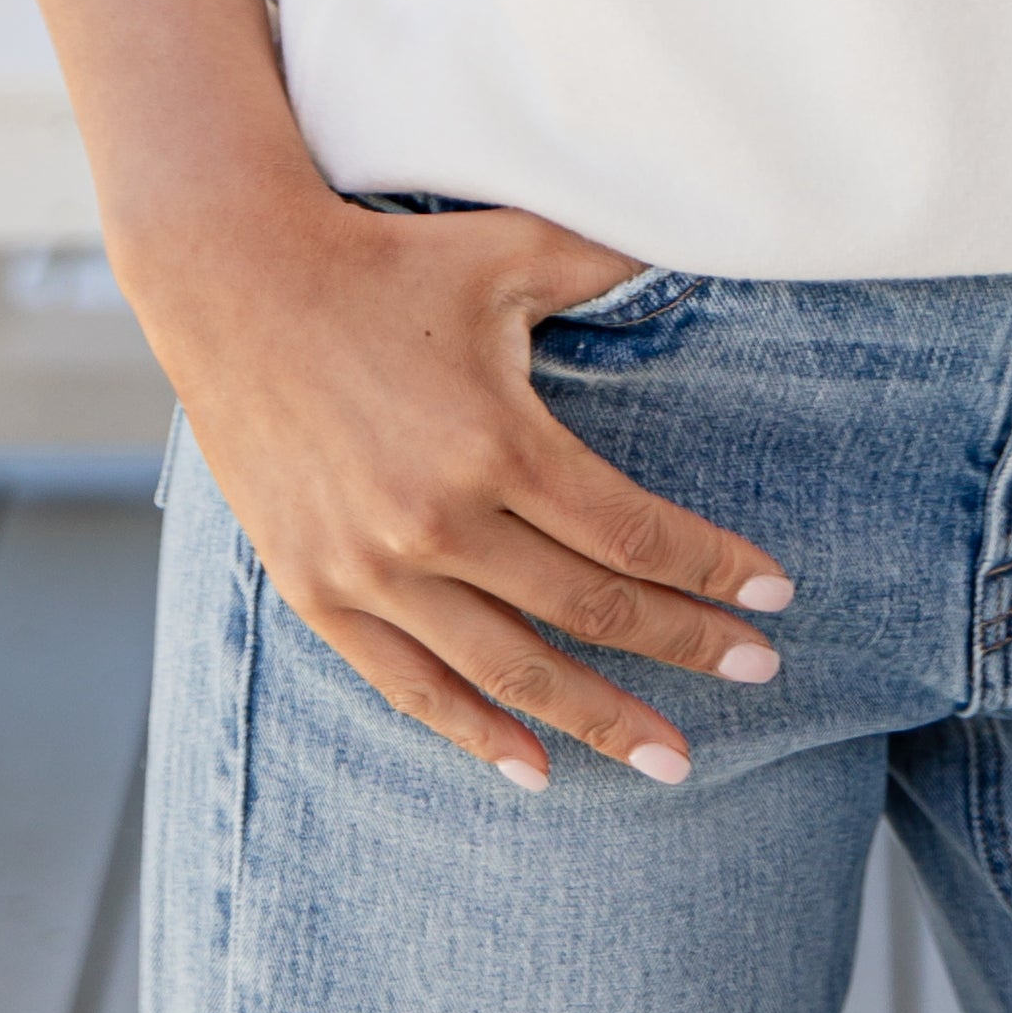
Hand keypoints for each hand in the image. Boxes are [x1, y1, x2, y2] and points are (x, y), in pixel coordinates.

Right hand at [118, 182, 791, 790]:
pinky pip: (409, 685)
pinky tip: (534, 771)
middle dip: (683, 645)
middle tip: (758, 675)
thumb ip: (607, 263)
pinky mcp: (318, 590)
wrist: (237, 282)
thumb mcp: (509, 248)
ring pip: (509, 668)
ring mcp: (372, 567)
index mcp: (497, 441)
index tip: (774, 596)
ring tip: (669, 758)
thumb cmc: (389, 260)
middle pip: (588, 608)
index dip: (710, 568)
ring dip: (596, 718)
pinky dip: (474, 733)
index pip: (630, 531)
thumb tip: (704, 241)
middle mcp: (439, 520)